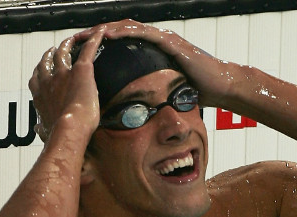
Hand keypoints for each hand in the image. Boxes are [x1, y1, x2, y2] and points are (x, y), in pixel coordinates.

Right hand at [29, 29, 105, 142]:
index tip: (41, 68)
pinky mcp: (82, 70)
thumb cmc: (58, 133)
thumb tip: (39, 129)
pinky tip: (100, 33)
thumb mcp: (45, 130)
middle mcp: (49, 80)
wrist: (70, 128)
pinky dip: (94, 39)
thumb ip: (42, 127)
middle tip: (54, 50)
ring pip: (63, 52)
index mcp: (40, 94)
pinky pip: (88, 49)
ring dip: (67, 44)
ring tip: (71, 40)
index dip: (39, 71)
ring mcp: (64, 73)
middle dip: (50, 54)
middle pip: (47, 60)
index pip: (36, 77)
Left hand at [73, 19, 234, 108]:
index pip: (123, 42)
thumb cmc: (198, 89)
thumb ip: (153, 92)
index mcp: (154, 51)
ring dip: (105, 29)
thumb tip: (136, 109)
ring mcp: (164, 39)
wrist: (221, 85)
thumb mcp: (169, 90)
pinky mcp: (170, 42)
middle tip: (76, 38)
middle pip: (120, 31)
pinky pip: (143, 33)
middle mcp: (157, 40)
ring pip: (128, 27)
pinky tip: (109, 34)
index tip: (82, 50)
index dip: (101, 43)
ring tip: (86, 33)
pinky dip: (124, 32)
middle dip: (96, 33)